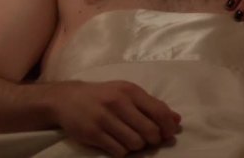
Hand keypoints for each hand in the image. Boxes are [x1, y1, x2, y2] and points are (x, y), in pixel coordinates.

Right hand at [50, 80, 180, 157]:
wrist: (67, 98)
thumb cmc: (104, 96)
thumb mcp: (128, 93)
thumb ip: (151, 105)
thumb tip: (176, 120)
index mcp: (131, 91)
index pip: (158, 111)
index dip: (168, 126)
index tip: (170, 134)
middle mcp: (118, 103)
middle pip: (149, 130)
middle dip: (154, 139)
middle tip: (151, 141)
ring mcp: (104, 118)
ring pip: (134, 143)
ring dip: (138, 146)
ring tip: (134, 142)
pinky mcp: (92, 133)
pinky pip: (118, 150)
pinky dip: (123, 152)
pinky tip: (120, 145)